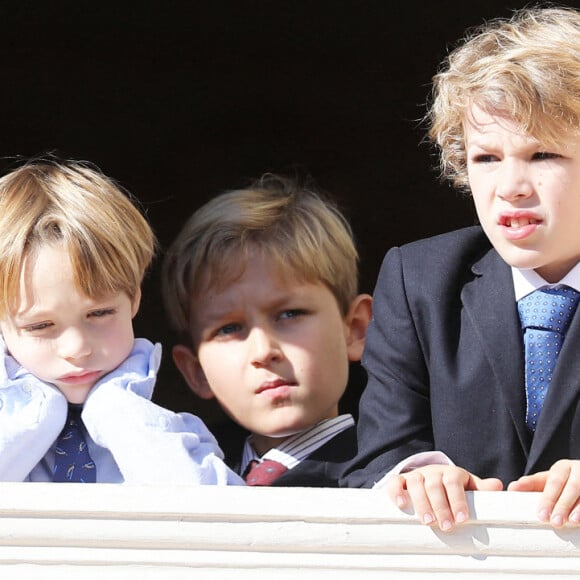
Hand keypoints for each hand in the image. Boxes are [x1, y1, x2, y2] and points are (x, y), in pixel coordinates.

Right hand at [387, 464, 502, 531]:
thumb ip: (482, 489)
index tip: (461, 519)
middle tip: (445, 526)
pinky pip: (396, 482)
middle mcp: (433, 472)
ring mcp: (417, 475)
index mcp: (452, 474)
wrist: (432, 475)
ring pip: (416, 483)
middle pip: (435, 485)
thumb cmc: (454, 487)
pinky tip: (402, 505)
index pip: (454, 483)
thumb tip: (498, 485)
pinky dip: (397, 492)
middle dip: (440, 506)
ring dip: (421, 502)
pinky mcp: (402, 480)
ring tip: (426, 521)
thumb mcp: (469, 486)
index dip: (457, 500)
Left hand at [508, 460, 579, 526]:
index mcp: (562, 468)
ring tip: (570, 521)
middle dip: (561, 505)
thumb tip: (512, 488)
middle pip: (569, 487)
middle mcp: (578, 470)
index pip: (552, 482)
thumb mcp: (549, 479)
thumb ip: (532, 484)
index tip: (540, 515)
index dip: (547, 499)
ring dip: (578, 508)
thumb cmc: (565, 481)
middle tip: (553, 522)